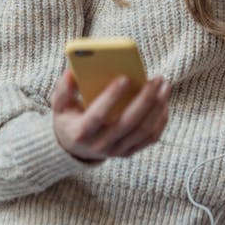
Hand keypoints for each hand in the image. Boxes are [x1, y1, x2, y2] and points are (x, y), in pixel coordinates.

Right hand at [51, 68, 170, 162]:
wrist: (74, 148)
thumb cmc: (69, 118)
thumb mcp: (60, 104)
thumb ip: (64, 88)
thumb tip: (72, 72)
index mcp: (81, 132)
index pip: (98, 115)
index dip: (110, 97)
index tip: (125, 78)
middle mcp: (100, 144)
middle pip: (127, 122)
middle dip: (145, 99)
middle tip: (156, 79)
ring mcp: (116, 150)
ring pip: (143, 130)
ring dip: (157, 107)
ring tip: (164, 86)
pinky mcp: (129, 152)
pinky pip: (150, 138)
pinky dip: (160, 120)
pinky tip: (164, 102)